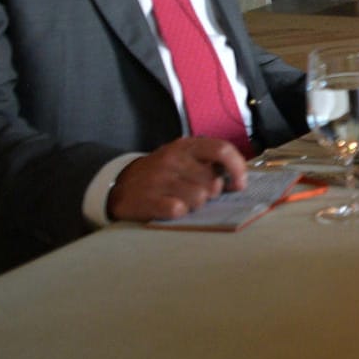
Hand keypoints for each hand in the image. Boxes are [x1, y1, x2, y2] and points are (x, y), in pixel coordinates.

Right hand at [108, 137, 247, 221]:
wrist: (119, 185)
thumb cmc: (161, 173)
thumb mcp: (184, 158)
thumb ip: (210, 164)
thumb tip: (239, 181)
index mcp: (185, 146)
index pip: (222, 149)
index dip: (237, 168)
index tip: (239, 183)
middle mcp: (173, 159)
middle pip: (213, 181)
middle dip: (212, 193)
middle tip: (199, 193)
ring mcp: (159, 179)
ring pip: (199, 198)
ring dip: (196, 205)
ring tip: (183, 200)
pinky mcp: (148, 199)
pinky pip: (178, 210)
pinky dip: (179, 212)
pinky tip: (170, 207)